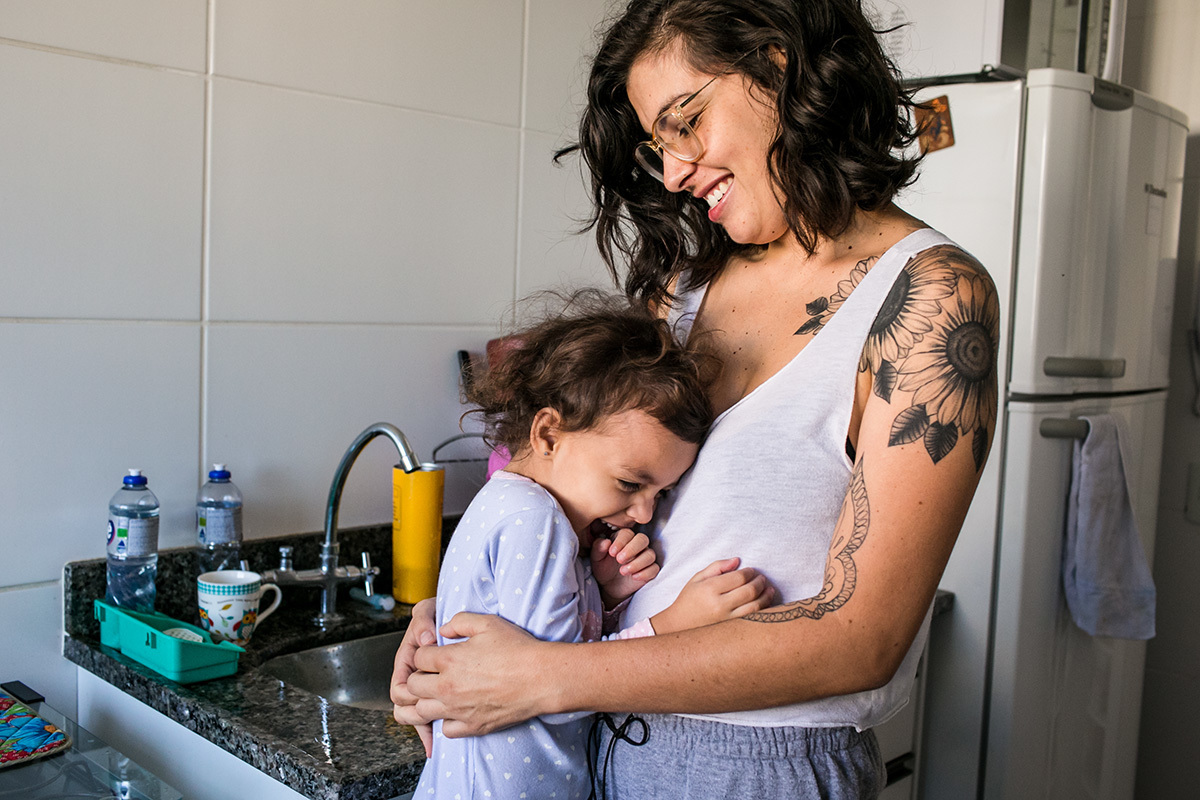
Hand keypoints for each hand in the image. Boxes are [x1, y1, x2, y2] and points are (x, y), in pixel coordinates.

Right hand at [390, 598, 437, 755]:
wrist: (457, 617)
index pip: (400, 685)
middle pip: (405, 705)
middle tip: (431, 715)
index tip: (418, 694)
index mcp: (409, 659)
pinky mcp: (440, 693)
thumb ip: (423, 620)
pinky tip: (436, 742)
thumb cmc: (440, 614)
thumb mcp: (429, 610)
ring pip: (416, 715)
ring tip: (435, 733)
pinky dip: (432, 729)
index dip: (407, 693)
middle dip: (414, 713)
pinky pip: (431, 717)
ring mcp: (427, 685)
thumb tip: (426, 638)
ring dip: (422, 724)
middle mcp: (415, 675)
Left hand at [408, 612, 552, 737]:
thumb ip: (460, 621)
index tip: (435, 654)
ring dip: (425, 700)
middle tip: (432, 673)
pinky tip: (456, 710)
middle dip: (418, 676)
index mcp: (449, 659)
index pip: (417, 658)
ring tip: (439, 693)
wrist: (541, 678)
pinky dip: (446, 721)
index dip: (425, 653)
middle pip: (412, 686)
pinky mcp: (471, 726)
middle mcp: (447, 686)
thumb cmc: (518, 649)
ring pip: (421, 711)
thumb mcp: (488, 623)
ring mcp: (458, 709)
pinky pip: (445, 729)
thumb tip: (443, 629)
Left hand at [590, 528, 659, 606]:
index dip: (621, 541)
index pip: (627, 533)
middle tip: (619, 560)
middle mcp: (637, 546)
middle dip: (632, 549)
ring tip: (623, 571)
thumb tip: (606, 541)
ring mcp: (645, 558)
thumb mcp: (597, 559)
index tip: (612, 553)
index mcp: (624, 539)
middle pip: (643, 539)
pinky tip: (634, 577)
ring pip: (650, 555)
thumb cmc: (604, 568)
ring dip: (637, 563)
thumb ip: (599, 548)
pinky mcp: (650, 571)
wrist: (609, 586)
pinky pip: (654, 569)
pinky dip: (645, 573)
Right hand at [650, 558, 776, 634]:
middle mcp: (719, 605)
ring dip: (766, 596)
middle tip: (762, 578)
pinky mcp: (731, 629)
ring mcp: (727, 619)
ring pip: (755, 606)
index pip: (738, 577)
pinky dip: (763, 610)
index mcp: (710, 589)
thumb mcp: (698, 578)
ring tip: (769, 589)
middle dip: (760, 582)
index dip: (749, 572)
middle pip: (749, 591)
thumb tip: (737, 560)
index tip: (751, 570)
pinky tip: (765, 603)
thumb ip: (717, 567)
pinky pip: (753, 619)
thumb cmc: (689, 599)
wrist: (679, 625)